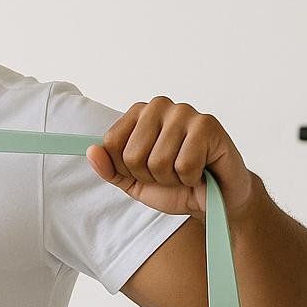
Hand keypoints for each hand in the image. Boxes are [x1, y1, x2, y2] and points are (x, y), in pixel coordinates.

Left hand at [85, 96, 256, 218]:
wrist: (215, 200)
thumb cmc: (176, 186)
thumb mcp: (134, 182)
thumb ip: (110, 169)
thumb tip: (91, 152)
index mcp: (139, 113)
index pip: (110, 144)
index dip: (127, 169)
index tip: (147, 170)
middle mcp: (160, 106)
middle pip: (132, 154)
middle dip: (150, 176)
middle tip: (170, 174)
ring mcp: (185, 113)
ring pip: (158, 161)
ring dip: (172, 179)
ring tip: (187, 173)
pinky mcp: (208, 126)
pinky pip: (184, 165)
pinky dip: (191, 178)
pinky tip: (202, 171)